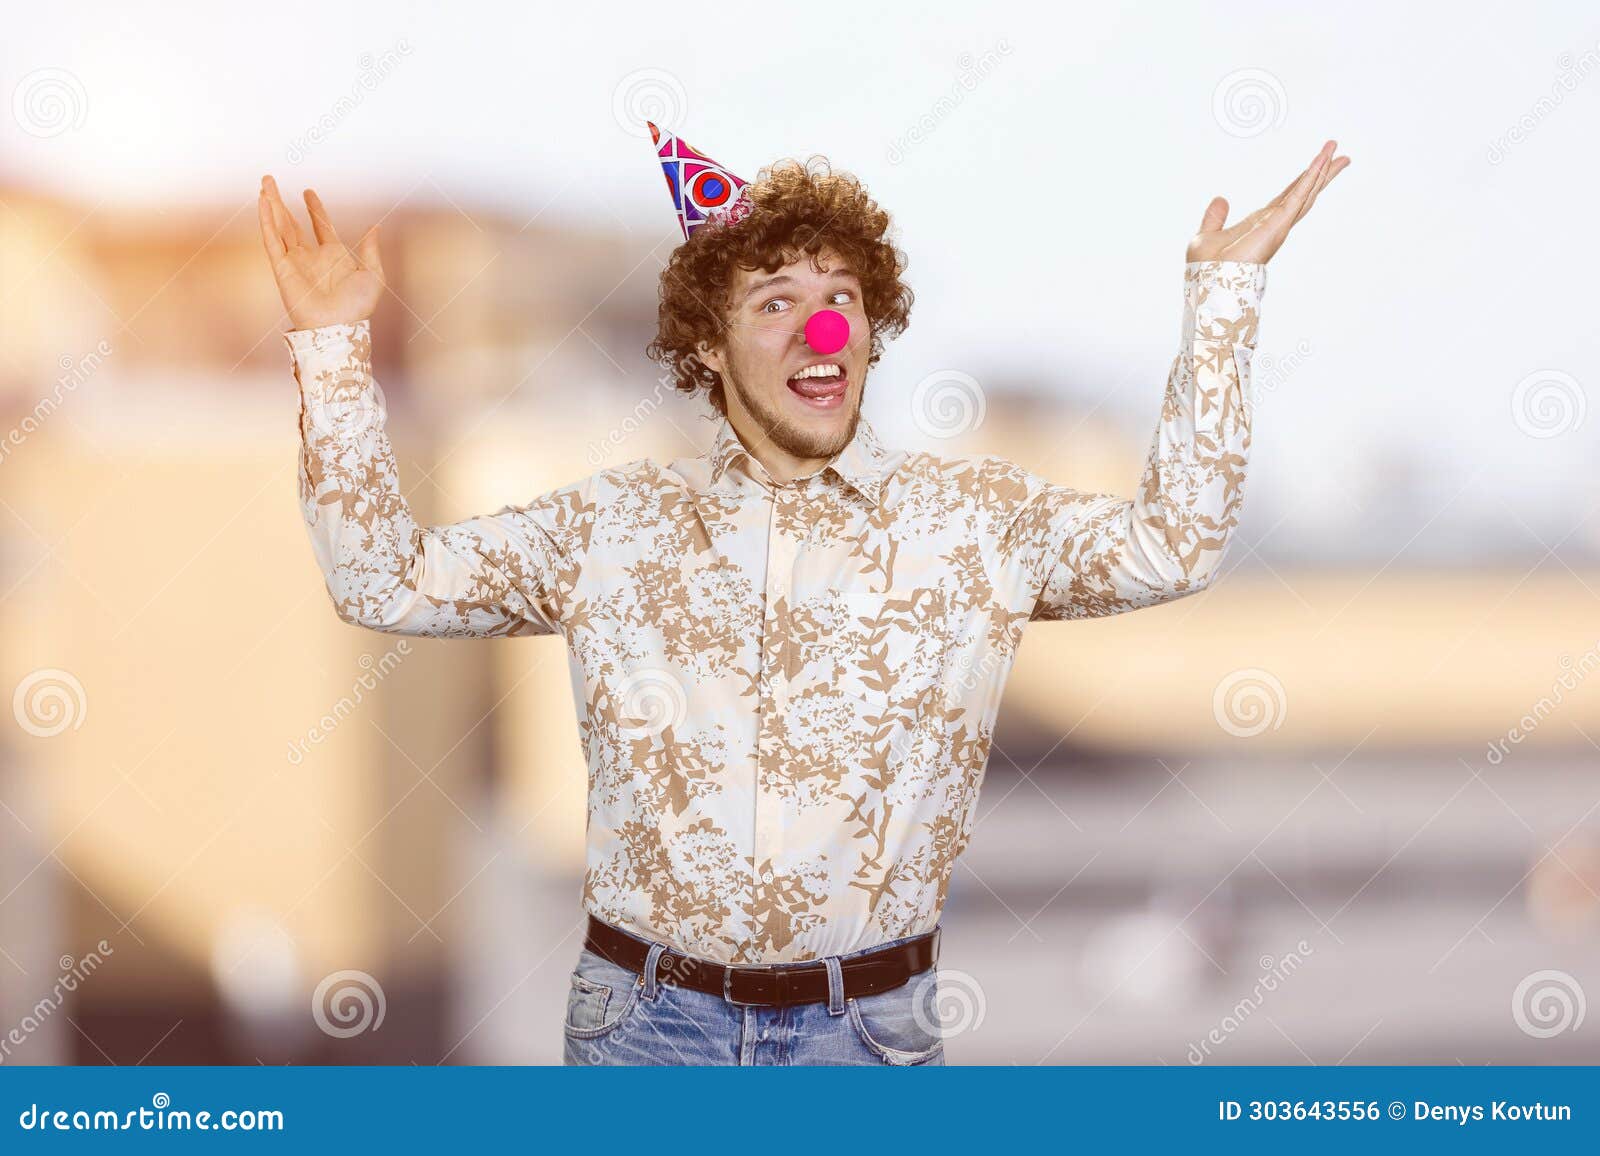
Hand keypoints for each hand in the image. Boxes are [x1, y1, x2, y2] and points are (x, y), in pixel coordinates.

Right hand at [257, 174, 384, 329]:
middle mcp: (312, 257)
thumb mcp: (373, 274)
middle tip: (270, 181)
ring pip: (279, 227)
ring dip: (271, 205)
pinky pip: (272, 240)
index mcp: (333, 257)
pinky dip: (266, 221)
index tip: (308, 192)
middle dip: (281, 203)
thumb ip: (371, 249)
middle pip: (293, 223)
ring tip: (265, 184)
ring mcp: (295, 262)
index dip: (315, 209)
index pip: (320, 226)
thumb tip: (375, 227)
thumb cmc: (358, 307)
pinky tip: (263, 203)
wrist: (339, 326)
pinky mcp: (282, 268)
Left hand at [1187, 139, 1349, 265]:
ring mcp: (1278, 224)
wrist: (1208, 280)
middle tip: (1340, 155)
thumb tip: (1220, 199)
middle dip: (1322, 173)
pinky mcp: (1277, 224)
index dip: (1302, 180)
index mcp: (1261, 223)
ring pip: (1306, 192)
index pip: (1287, 196)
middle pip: (1304, 192)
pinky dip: (1309, 179)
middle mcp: (1274, 223)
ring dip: (1321, 170)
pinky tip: (1320, 164)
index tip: (1317, 165)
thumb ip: (1215, 217)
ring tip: (1335, 150)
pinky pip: (1297, 197)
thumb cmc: (1208, 268)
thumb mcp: (1208, 235)